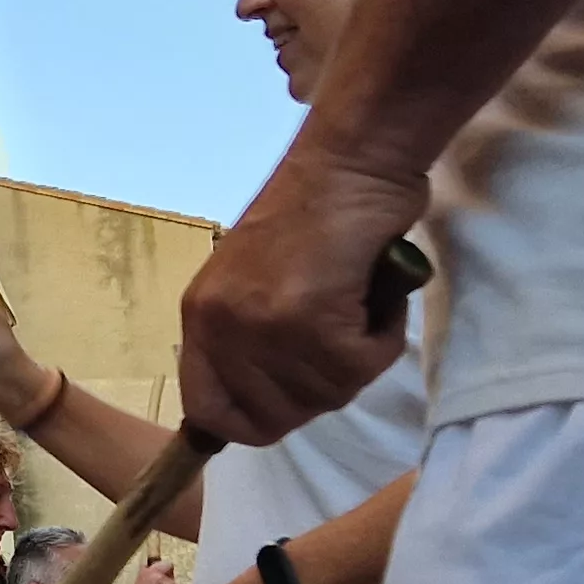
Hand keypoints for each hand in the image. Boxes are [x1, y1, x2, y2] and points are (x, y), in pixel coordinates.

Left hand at [179, 146, 423, 444]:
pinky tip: (375, 291)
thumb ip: (249, 339)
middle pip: (275, 416)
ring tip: (357, 297)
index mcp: (201, 316)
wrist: (349, 161)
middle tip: (342, 333)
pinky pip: (362, 367)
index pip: (207, 411)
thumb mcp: (255, 282)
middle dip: (320, 387)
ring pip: (326, 394)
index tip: (285, 409)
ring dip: (357, 356)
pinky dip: (383, 337)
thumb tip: (263, 403)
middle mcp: (221, 326)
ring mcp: (262, 327)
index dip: (250, 422)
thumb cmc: (316, 213)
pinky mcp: (312, 322)